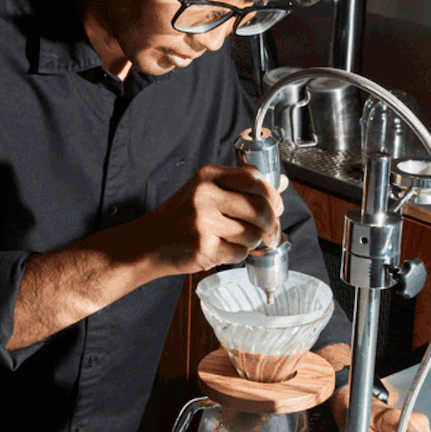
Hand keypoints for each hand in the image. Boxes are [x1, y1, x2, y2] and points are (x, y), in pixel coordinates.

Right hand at [134, 164, 283, 276]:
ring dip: (251, 242)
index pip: (255, 179)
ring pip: (252, 234)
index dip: (273, 195)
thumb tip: (281, 183)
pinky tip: (220, 249)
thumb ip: (240, 188)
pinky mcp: (203, 247)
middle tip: (270, 232)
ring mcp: (203, 222)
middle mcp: (205, 195)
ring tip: (234, 240)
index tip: (276, 206)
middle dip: (271, 224)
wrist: (148, 243)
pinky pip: (239, 253)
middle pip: (260, 208)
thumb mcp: (205, 191)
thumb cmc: (180, 218)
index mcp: (207, 176)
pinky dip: (236, 255)